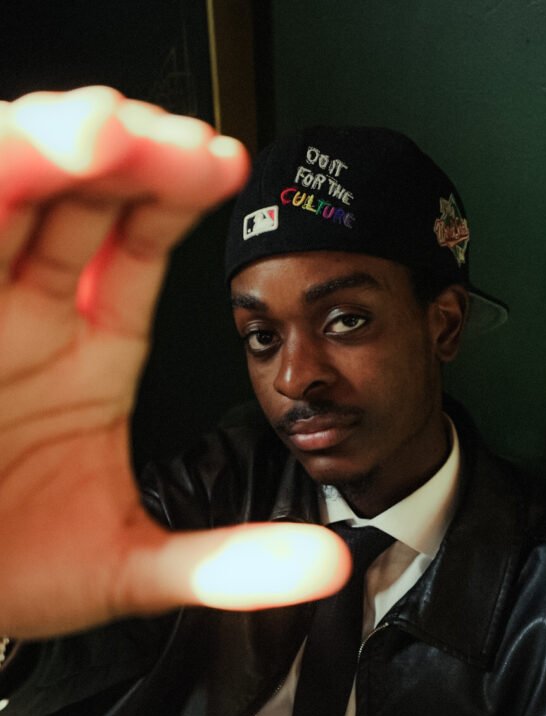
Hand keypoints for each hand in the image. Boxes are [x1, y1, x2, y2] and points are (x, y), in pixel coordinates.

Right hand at [0, 87, 349, 638]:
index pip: (138, 247)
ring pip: (5, 197)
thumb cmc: (24, 572)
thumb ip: (232, 565)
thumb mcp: (133, 568)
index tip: (223, 165)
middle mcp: (30, 318)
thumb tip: (333, 565)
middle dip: (120, 154)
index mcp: (91, 353)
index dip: (174, 197)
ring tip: (95, 134)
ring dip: (43, 151)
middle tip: (164, 142)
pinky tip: (8, 162)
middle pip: (74, 199)